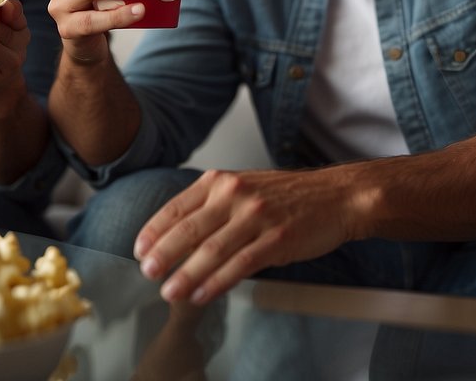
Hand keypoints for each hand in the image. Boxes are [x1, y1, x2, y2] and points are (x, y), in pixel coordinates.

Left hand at [132, 168, 352, 305]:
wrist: (336, 196)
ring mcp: (256, 217)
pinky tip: (204, 294)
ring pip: (211, 250)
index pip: (176, 207)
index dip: (154, 230)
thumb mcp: (243, 188)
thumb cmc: (287, 196)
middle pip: (189, 229)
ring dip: (186, 275)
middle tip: (147, 273)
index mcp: (221, 181)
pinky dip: (218, 282)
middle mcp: (234, 195)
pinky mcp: (276, 239)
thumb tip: (176, 238)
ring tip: (170, 291)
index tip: (140, 250)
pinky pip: (240, 264)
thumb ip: (211, 207)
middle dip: (163, 254)